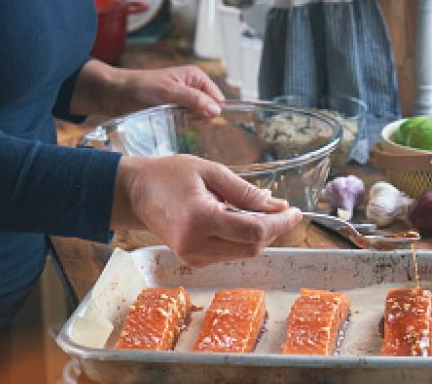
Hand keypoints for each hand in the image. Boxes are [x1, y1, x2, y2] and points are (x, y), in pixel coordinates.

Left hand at [70, 61, 225, 117]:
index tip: (193, 112)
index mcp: (196, 77)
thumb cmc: (140, 87)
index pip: (217, 98)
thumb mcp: (169, 92)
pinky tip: (167, 119)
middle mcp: (193, 88)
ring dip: (186, 121)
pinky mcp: (177, 112)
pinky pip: (188, 123)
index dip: (209, 109)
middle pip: (209, 110)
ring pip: (199, 119)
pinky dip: (179, 124)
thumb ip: (194, 100)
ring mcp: (185, 101)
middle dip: (196, 116)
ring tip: (168, 114)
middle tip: (176, 112)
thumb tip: (217, 110)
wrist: (116, 94)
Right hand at [111, 155, 302, 266]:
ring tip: (260, 210)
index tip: (295, 212)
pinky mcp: (192, 261)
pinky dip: (241, 240)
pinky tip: (239, 220)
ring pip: (243, 254)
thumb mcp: (211, 172)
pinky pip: (229, 254)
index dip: (280, 224)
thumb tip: (277, 206)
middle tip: (282, 210)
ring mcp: (192, 256)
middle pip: (252, 248)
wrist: (136, 193)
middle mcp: (195, 244)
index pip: (253, 231)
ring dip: (259, 235)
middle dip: (273, 230)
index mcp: (199, 218)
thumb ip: (245, 191)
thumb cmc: (170, 175)